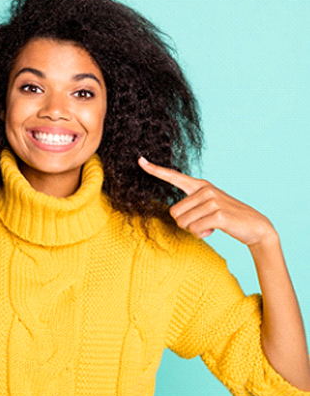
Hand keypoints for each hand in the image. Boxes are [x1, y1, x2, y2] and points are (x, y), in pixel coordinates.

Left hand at [138, 157, 275, 246]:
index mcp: (200, 186)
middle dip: (184, 224)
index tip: (140, 161)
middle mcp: (205, 189)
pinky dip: (202, 235)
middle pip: (174, 213)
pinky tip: (213, 231)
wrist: (255, 226)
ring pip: (183, 223)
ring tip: (210, 226)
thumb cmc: (227, 218)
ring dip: (194, 230)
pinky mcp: (218, 214)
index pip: (173, 176)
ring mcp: (212, 200)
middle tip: (202, 223)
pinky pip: (195, 229)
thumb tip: (174, 214)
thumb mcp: (208, 207)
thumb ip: (191, 205)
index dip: (155, 170)